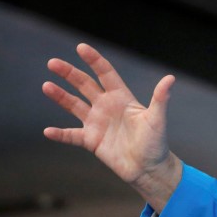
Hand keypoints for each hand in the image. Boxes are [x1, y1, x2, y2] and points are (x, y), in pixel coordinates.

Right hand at [42, 43, 181, 210]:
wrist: (148, 168)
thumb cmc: (156, 143)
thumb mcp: (156, 119)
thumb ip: (160, 98)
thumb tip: (170, 78)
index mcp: (121, 97)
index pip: (105, 73)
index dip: (94, 60)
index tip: (81, 48)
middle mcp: (106, 107)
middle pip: (85, 85)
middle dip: (69, 73)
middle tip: (52, 62)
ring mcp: (97, 123)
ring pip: (74, 106)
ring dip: (60, 96)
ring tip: (46, 85)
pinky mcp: (91, 141)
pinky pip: (72, 135)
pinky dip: (60, 134)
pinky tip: (48, 131)